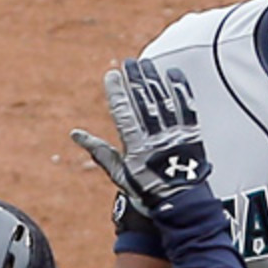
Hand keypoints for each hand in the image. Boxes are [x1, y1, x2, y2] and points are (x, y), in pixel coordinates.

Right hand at [71, 58, 210, 210]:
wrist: (181, 205)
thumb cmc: (147, 191)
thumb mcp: (119, 174)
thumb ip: (100, 151)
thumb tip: (76, 134)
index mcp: (136, 147)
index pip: (123, 112)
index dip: (117, 92)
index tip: (112, 75)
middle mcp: (156, 138)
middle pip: (144, 102)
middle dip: (135, 80)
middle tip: (129, 62)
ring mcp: (175, 135)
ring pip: (163, 101)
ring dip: (154, 80)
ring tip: (146, 64)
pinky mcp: (192, 135)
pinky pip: (187, 108)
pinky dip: (181, 90)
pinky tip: (174, 74)